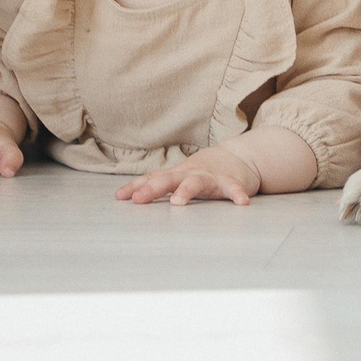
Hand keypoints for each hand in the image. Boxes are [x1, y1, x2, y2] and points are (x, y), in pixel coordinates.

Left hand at [117, 152, 262, 205]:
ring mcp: (210, 177)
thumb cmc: (201, 171)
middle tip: (139, 199)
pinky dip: (237, 194)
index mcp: (176, 175)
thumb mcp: (176, 176)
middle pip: (168, 180)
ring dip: (186, 190)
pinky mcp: (231, 182)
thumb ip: (153, 184)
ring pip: (197, 183)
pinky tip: (241, 202)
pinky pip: (233, 189)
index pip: (151, 179)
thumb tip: (120, 196)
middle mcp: (190, 174)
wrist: (238, 158)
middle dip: (153, 189)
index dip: (135, 187)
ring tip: (178, 201)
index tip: (120, 197)